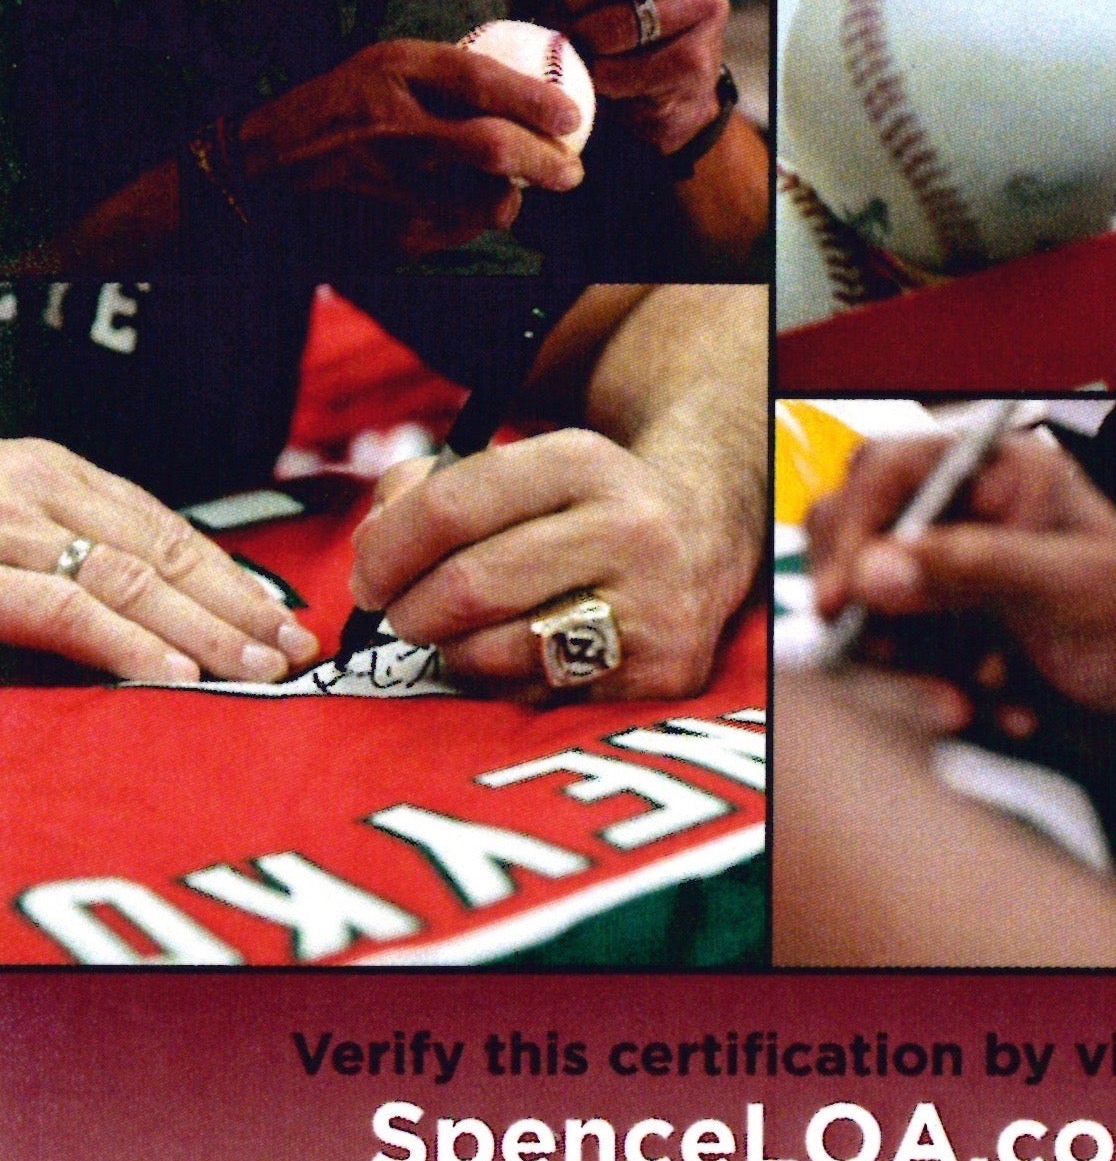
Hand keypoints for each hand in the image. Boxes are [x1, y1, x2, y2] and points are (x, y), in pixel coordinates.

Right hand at [0, 439, 320, 682]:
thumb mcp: (6, 526)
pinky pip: (67, 612)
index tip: (282, 618)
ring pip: (130, 581)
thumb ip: (68, 549)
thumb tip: (160, 609)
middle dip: (237, 606)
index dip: (230, 578)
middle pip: (161, 552)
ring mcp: (8, 528)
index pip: (163, 530)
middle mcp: (40, 490)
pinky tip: (178, 676)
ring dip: (205, 631)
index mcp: (54, 476)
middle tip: (296, 649)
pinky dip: (130, 644)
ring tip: (261, 669)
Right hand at [237, 39, 585, 258]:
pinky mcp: (385, 228)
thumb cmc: (333, 111)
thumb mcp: (378, 69)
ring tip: (516, 192)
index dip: (534, 100)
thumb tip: (525, 90)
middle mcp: (391, 123)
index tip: (572, 118)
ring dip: (513, 199)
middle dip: (546, 162)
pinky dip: (476, 222)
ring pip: (484, 200)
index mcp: (391, 70)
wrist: (257, 170)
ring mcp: (388, 181)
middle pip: (492, 146)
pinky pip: (458, 231)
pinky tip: (469, 210)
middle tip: (572, 172)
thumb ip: (442, 78)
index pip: (479, 80)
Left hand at [350, 430, 735, 699]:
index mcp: (584, 463)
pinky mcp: (662, 674)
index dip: (387, 549)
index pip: (450, 507)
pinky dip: (504, 684)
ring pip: (496, 652)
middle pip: (468, 586)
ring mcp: (650, 606)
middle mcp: (629, 529)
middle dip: (409, 610)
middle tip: (399, 615)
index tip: (366, 576)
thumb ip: (428, 489)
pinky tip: (514, 657)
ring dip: (452, 653)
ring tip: (458, 635)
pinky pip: (537, 697)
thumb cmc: (578, 509)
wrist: (704, 538)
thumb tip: (371, 550)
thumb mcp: (521, 469)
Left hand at [529, 0, 728, 157]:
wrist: (643, 83)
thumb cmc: (600, 5)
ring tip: (575, 45)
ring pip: (630, 19)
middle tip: (556, 16)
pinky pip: (640, 66)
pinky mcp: (703, 57)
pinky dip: (607, 75)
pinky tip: (598, 73)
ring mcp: (709, 3)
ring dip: (588, 39)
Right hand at [809, 428, 1115, 725]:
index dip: (853, 528)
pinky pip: (899, 666)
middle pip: (856, 536)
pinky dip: (932, 695)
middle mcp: (961, 521)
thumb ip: (972, 570)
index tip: (845, 594)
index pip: (887, 472)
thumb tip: (874, 566)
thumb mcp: (1072, 588)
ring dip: (904, 665)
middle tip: (879, 649)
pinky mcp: (947, 643)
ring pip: (868, 612)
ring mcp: (950, 584)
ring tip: (969, 699)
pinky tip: (999, 709)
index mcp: (996, 474)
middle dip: (864, 602)